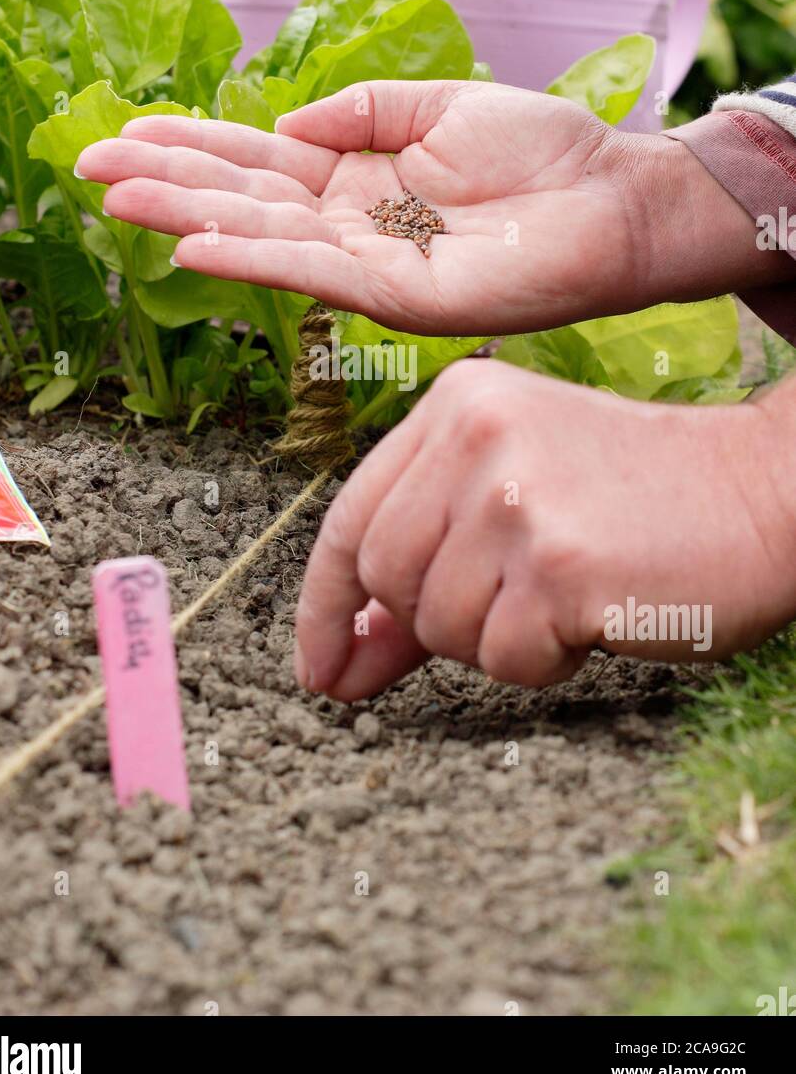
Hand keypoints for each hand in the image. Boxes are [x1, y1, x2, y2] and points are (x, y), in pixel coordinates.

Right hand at [76, 80, 784, 336]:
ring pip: (264, 236)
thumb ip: (362, 110)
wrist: (612, 198)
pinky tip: (198, 245)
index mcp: (356, 177)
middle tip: (88, 167)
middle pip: (242, 199)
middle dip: (164, 181)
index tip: (124, 130)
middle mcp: (350, 224)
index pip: (256, 160)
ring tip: (118, 199)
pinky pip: (316, 274)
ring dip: (188, 216)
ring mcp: (370, 262)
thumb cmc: (539, 151)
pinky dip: (256, 259)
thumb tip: (290, 125)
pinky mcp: (400, 296)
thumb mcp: (439, 104)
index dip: (190, 145)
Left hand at [293, 359, 792, 699]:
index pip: (349, 518)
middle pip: (387, 580)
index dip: (325, 606)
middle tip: (511, 605)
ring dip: (500, 639)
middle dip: (435, 620)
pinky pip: (506, 659)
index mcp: (455, 405)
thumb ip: (422, 568)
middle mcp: (475, 438)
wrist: (760, 494)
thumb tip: (336, 666)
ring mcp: (515, 498)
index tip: (320, 668)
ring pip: (441, 627)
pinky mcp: (560, 564)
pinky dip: (545, 661)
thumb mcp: (513, 498)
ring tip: (565, 593)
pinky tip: (593, 614)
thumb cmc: (635, 499)